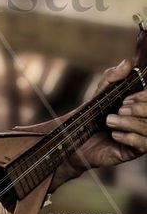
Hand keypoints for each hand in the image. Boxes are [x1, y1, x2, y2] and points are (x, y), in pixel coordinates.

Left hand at [63, 59, 146, 176]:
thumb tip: (128, 63)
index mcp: (138, 105)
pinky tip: (114, 134)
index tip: (127, 98)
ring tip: (110, 121)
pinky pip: (143, 146)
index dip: (144, 97)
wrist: (74, 137)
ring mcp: (139, 136)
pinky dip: (130, 138)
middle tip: (120, 108)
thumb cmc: (89, 113)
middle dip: (140, 110)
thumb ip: (113, 77)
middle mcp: (142, 120)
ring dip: (130, 123)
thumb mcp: (100, 91)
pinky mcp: (132, 151)